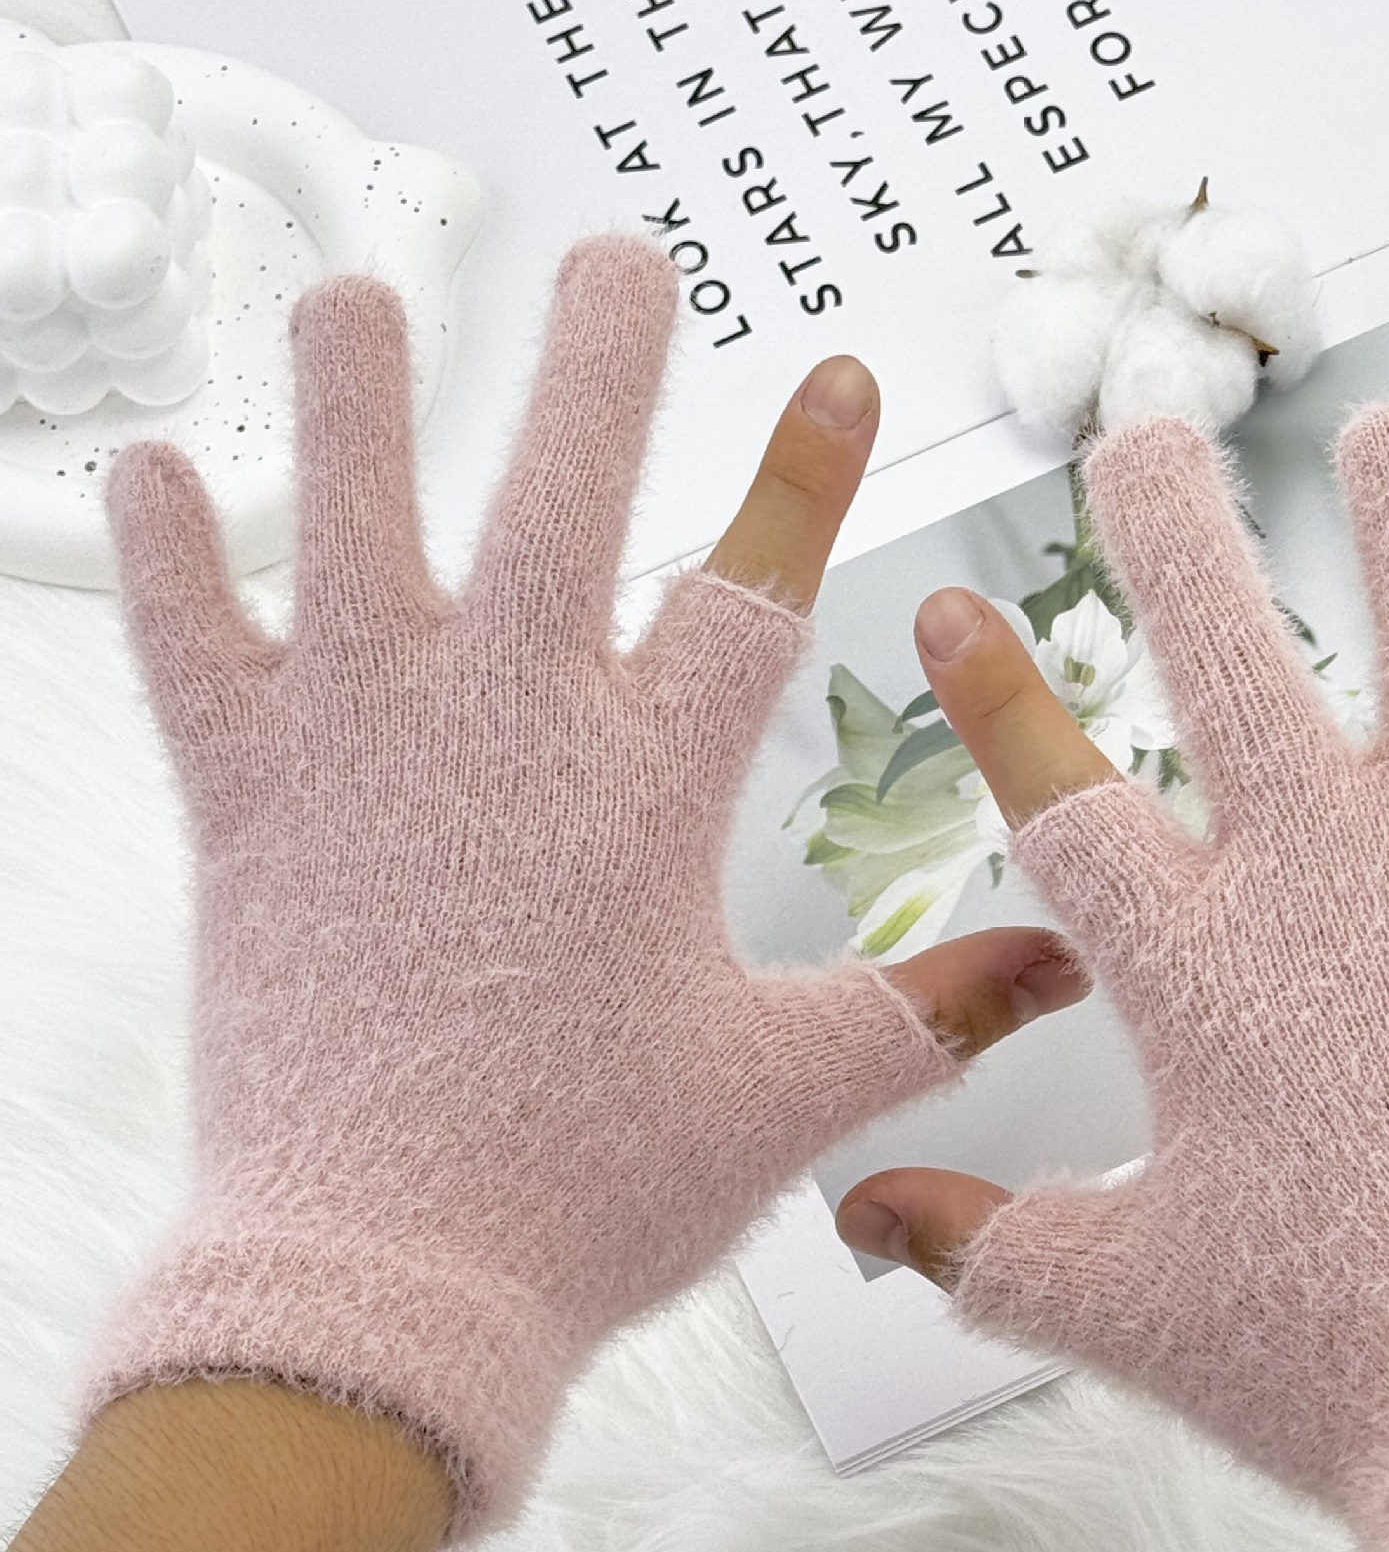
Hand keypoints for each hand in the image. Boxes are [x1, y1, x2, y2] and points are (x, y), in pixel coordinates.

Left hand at [88, 235, 1084, 1533]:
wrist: (382, 1291)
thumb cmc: (585, 1192)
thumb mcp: (787, 1097)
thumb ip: (930, 1014)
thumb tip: (1063, 967)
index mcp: (648, 794)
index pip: (756, 588)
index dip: (806, 470)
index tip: (836, 369)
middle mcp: (508, 736)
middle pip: (564, 497)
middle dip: (604, 363)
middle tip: (624, 260)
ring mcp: (366, 757)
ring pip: (355, 525)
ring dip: (363, 400)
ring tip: (370, 295)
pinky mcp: (247, 808)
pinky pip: (190, 650)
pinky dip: (170, 557)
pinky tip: (160, 467)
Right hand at [838, 407, 1388, 1551]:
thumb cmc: (1326, 1367)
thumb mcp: (1117, 1307)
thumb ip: (973, 1242)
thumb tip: (854, 1218)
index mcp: (1191, 969)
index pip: (1051, 788)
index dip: (988, 686)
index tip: (946, 599)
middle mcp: (1320, 877)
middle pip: (1223, 653)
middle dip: (1166, 524)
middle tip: (1139, 428)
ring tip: (1385, 424)